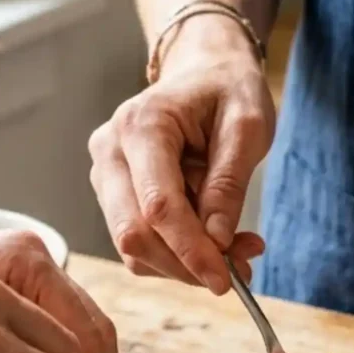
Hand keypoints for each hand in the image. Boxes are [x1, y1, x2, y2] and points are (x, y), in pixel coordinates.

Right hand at [89, 17, 274, 293]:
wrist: (205, 72)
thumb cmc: (228, 92)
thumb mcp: (247, 128)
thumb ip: (229, 185)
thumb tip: (217, 242)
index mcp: (141, 125)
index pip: (157, 206)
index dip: (191, 250)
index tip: (226, 280)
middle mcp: (110, 151)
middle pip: (134, 234)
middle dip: (186, 264)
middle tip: (239, 270)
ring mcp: (105, 175)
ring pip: (134, 247)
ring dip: (185, 263)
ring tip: (237, 246)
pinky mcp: (114, 197)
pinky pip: (139, 245)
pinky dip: (177, 256)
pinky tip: (214, 239)